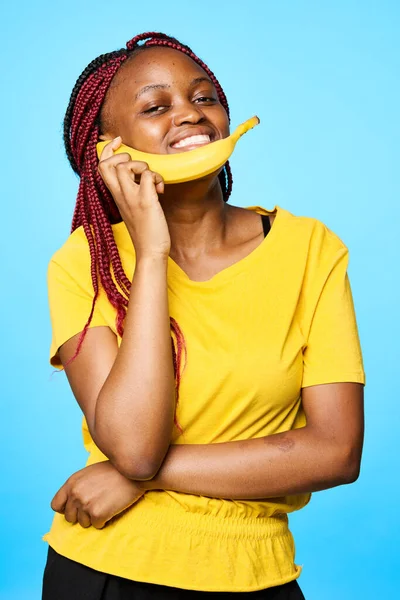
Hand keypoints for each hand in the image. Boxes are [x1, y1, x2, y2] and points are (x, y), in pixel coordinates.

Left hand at [51, 461, 144, 528]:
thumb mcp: (89, 473)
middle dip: (82, 515)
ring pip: (83, 523)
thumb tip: (70, 503)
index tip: (76, 508)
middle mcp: (75, 493)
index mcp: (71, 483)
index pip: (56, 505)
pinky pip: (97, 525)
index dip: (65, 509)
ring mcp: (85, 504)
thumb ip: (77, 486)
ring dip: (94, 518)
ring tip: (106, 503)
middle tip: (96, 505)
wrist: (133, 472)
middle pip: (69, 517)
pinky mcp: (97, 513)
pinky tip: (112, 507)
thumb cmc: (114, 471)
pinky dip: (105, 520)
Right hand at [98, 137, 170, 259]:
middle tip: (138, 168)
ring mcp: (131, 198)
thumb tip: (141, 174)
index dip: (107, 150)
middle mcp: (120, 195)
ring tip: (151, 181)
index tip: (118, 143)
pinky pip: (148, 175)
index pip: (101, 166)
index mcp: (115, 195)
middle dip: (123, 156)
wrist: (150, 252)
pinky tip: (160, 191)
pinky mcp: (146, 202)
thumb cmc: (145, 230)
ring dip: (142, 166)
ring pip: (126, 165)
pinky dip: (157, 178)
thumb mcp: (133, 206)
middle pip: (106, 164)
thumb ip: (132, 190)